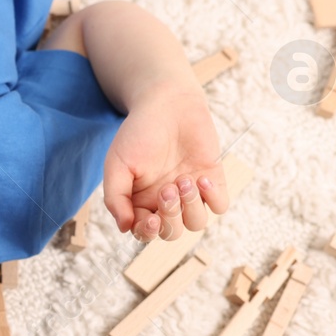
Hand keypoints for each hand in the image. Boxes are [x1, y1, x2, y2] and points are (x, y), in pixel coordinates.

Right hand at [101, 85, 228, 241]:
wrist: (168, 103)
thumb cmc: (138, 132)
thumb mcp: (117, 164)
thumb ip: (116, 198)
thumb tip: (125, 228)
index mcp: (140, 201)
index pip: (145, 231)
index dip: (148, 232)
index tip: (151, 219)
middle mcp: (166, 202)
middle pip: (172, 232)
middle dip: (171, 218)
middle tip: (167, 189)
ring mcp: (190, 193)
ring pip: (196, 223)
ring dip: (190, 207)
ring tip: (184, 180)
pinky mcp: (212, 181)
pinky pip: (219, 206)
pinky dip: (213, 198)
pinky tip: (202, 178)